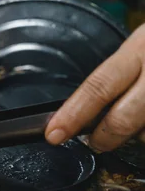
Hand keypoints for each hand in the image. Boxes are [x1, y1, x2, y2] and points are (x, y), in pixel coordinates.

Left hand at [46, 24, 144, 150]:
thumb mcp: (142, 47)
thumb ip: (119, 77)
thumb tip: (82, 114)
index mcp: (140, 48)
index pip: (98, 85)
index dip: (73, 114)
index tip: (54, 134)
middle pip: (124, 118)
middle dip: (104, 138)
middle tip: (96, 142)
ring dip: (139, 135)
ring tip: (138, 122)